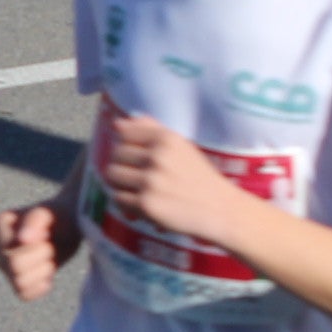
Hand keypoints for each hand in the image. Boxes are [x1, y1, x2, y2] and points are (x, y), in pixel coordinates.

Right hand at [0, 203, 79, 300]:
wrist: (69, 228)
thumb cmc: (58, 217)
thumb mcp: (50, 213)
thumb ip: (35, 221)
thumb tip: (21, 240)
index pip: (11, 249)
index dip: (35, 247)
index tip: (46, 234)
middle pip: (15, 267)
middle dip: (40, 258)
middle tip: (50, 246)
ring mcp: (4, 265)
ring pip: (19, 283)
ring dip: (42, 272)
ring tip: (49, 257)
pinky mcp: (15, 280)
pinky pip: (24, 294)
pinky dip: (40, 286)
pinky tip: (48, 273)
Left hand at [92, 116, 246, 245]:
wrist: (219, 209)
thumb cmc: (198, 177)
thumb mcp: (181, 146)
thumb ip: (151, 130)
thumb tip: (118, 122)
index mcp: (166, 138)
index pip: (124, 132)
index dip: (125, 145)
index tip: (135, 156)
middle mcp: (157, 156)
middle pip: (115, 154)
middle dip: (122, 165)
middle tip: (136, 176)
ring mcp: (150, 180)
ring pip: (111, 175)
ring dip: (120, 183)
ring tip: (136, 189)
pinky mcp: (146, 204)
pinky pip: (118, 198)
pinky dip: (125, 202)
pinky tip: (140, 203)